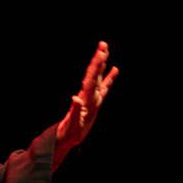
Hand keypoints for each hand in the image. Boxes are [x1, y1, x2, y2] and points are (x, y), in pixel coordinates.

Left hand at [55, 41, 117, 165]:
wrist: (67, 138)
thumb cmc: (69, 132)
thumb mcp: (72, 122)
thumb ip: (74, 110)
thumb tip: (75, 98)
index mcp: (85, 98)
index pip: (91, 78)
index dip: (96, 66)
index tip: (101, 53)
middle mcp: (88, 95)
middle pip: (94, 74)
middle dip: (99, 60)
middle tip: (103, 45)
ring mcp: (91, 98)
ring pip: (99, 78)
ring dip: (102, 65)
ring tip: (105, 51)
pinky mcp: (94, 103)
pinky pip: (104, 88)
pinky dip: (109, 78)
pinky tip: (114, 69)